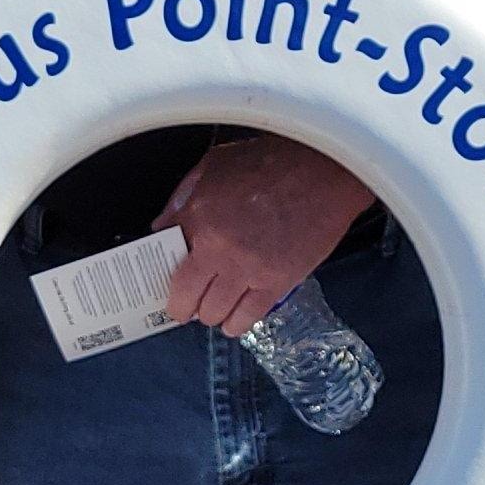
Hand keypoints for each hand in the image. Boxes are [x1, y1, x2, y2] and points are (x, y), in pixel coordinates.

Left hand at [154, 133, 377, 333]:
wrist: (324, 173)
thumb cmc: (273, 161)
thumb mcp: (214, 164)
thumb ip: (182, 197)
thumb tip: (161, 228)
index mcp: (199, 216)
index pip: (164, 262)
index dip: (163, 276)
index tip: (166, 283)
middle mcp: (219, 248)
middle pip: (187, 298)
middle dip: (183, 306)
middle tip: (186, 305)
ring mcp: (249, 269)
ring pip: (215, 314)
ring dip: (211, 314)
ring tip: (214, 309)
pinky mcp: (278, 282)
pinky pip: (248, 317)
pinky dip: (237, 323)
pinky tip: (235, 320)